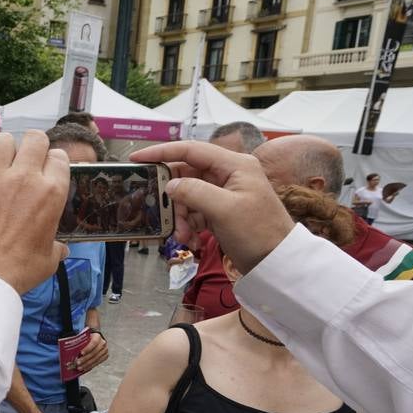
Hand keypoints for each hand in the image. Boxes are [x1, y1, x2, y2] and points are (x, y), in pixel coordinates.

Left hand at [0, 132, 67, 293]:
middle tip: (23, 162)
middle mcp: (25, 178)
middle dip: (31, 147)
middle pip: (35, 138)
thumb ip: (56, 247)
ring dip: (2, 149)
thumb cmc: (18, 271)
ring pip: (3, 140)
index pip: (58, 157)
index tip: (44, 172)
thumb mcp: (48, 259)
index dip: (51, 163)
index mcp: (51, 193)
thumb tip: (61, 249)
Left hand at [73, 332, 107, 374]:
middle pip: (94, 352)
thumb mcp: (84, 337)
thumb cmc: (87, 339)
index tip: (81, 353)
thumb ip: (79, 341)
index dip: (88, 348)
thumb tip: (70, 346)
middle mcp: (103, 343)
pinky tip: (84, 368)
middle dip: (85, 358)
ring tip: (79, 367)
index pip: (93, 342)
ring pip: (96, 359)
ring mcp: (105, 350)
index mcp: (97, 336)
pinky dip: (90, 366)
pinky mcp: (105, 356)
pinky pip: (97, 362)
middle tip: (77, 362)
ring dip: (87, 364)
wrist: (95, 340)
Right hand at [129, 142, 292, 274]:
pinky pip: (194, 211)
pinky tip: (190, 239)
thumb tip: (170, 185)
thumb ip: (193, 191)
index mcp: (234, 164)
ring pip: (187, 195)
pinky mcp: (221, 210)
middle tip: (161, 212)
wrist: (276, 262)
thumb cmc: (257, 232)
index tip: (136, 159)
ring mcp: (224, 193)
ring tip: (182, 236)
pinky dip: (188, 224)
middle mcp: (228, 174)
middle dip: (172, 196)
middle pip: (186, 175)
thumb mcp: (223, 209)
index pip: (190, 150)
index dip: (162, 152)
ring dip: (180, 216)